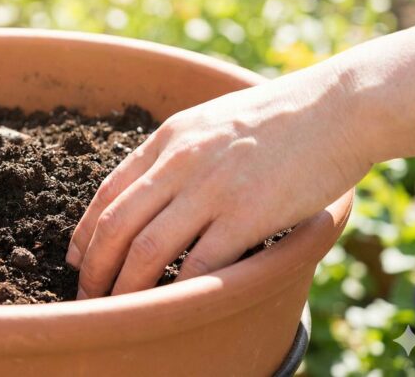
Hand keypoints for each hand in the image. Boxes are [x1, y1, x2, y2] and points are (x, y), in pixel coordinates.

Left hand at [65, 64, 371, 298]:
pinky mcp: (248, 214)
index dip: (85, 232)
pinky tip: (170, 305)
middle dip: (95, 268)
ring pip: (147, 249)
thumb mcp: (210, 121)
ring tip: (118, 307)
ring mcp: (212, 188)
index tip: (77, 259)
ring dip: (125, 286)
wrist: (337, 107)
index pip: (107, 191)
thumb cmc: (277, 117)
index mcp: (168, 139)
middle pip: (117, 225)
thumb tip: (148, 194)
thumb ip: (177, 153)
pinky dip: (177, 290)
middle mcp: (180, 162)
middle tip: (88, 295)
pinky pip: (199, 263)